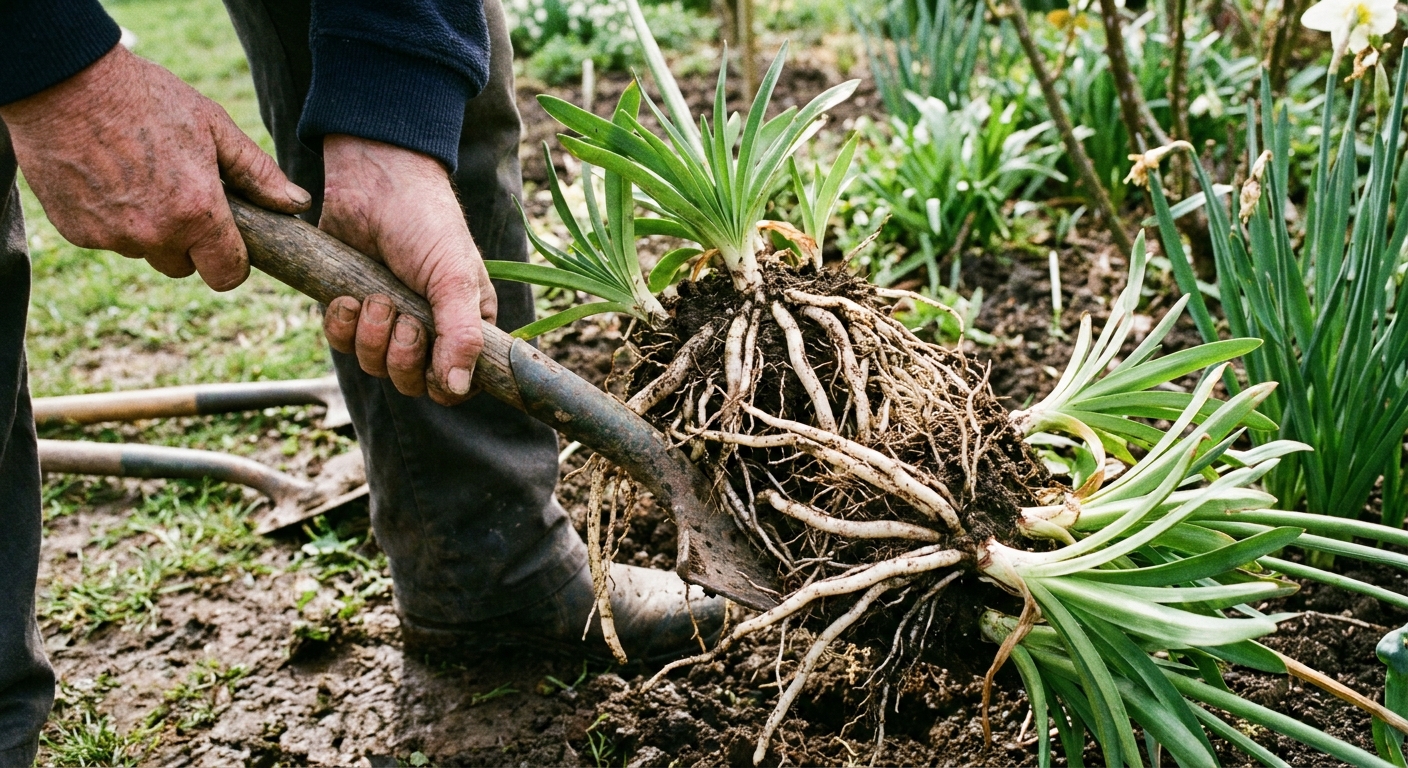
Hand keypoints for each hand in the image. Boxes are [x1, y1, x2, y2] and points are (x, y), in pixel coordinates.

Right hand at [0, 45, 309, 289]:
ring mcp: (112, 237)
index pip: (227, 276)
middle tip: (179, 194)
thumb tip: (296, 203)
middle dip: (188, 242)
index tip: (228, 242)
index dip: (231, 261)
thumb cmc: (147, 99)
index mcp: (197, 213)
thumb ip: (258, 173)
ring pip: (144, 252)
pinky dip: (111, 220)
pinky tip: (106, 178)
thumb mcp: (214, 128)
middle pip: (184, 266)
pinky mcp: (77, 233)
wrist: (64, 82)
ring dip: (148, 229)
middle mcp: (155, 235)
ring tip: (140, 177)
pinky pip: (107, 239)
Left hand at [318, 135, 495, 405]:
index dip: (443, 384)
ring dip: (372, 337)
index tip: (434, 366)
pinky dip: (342, 326)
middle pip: (412, 383)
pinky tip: (348, 297)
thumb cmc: (427, 224)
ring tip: (376, 297)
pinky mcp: (350, 308)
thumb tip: (458, 389)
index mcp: (464, 324)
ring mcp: (387, 320)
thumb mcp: (454, 279)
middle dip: (403, 356)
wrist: (374, 182)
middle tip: (403, 318)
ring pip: (374, 367)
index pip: (458, 384)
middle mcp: (428, 329)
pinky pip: (340, 344)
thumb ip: (461, 336)